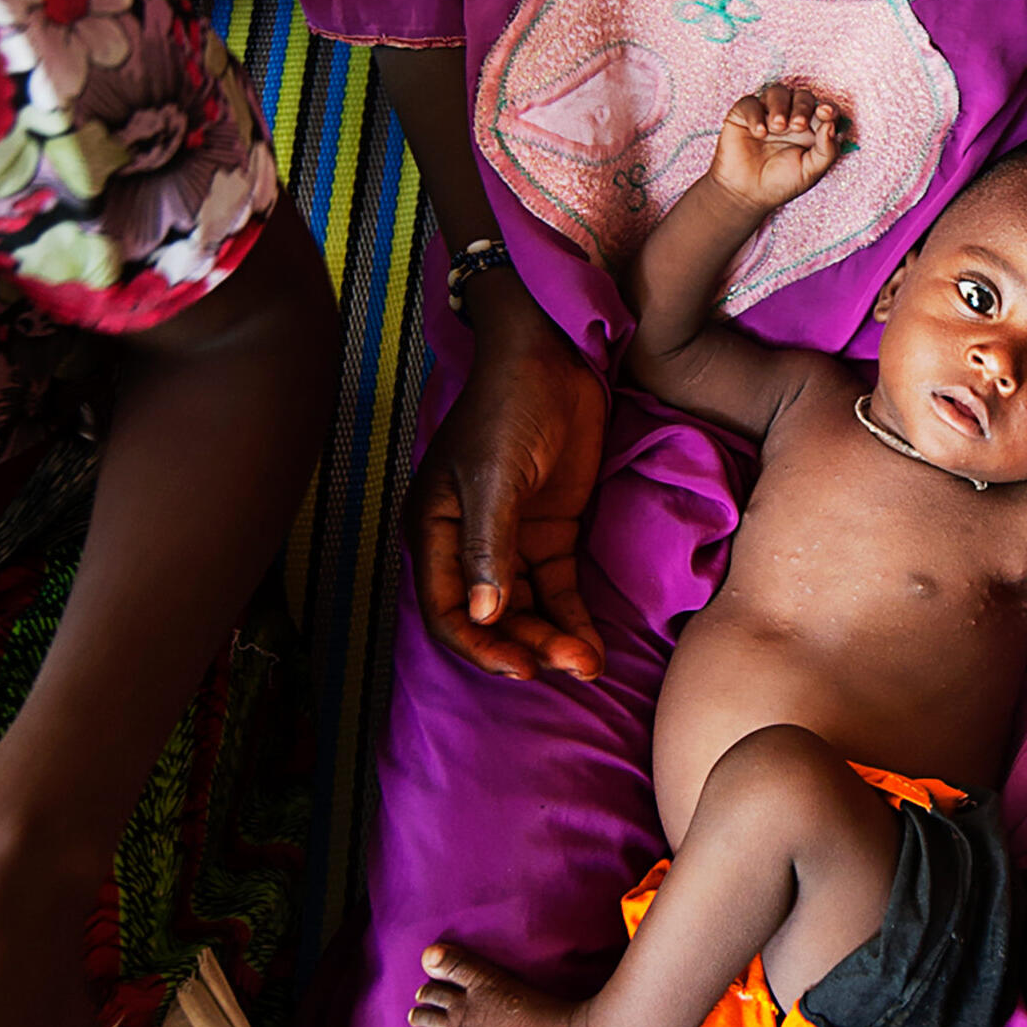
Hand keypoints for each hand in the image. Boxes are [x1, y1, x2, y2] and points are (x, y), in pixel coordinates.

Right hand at [406, 288, 609, 679]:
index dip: (480, 646)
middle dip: (526, 647)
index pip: (447, 610)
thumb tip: (484, 614)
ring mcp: (511, 541)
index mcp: (434, 531)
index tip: (521, 667)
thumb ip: (488, 546)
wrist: (554, 359)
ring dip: (553, 639)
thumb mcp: (495, 476)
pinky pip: (558, 589)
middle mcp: (466, 545)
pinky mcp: (550, 533)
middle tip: (567, 666)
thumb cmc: (509, 407)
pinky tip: (592, 644)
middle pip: (491, 618)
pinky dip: (573, 618)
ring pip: (528, 610)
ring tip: (588, 664)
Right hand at [710, 84, 847, 214]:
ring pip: (778, 92)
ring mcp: (767, 114)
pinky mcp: (744, 115)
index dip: (828, 108)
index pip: (824, 110)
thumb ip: (827, 150)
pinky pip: (751, 103)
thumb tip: (831, 125)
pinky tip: (759, 133)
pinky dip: (756, 115)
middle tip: (797, 126)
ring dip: (780, 106)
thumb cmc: (781, 183)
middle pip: (803, 97)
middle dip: (803, 107)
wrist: (747, 195)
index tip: (825, 113)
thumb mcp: (811, 171)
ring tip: (778, 127)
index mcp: (812, 130)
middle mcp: (791, 117)